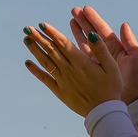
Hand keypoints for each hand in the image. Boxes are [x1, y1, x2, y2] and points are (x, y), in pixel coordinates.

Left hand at [22, 12, 137, 116]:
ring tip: (26, 39)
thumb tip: (92, 33)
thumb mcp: (111, 67)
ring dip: (35, 50)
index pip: (63, 43)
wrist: (103, 112)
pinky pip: (45, 78)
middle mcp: (69, 70)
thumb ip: (100, 49)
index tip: (42, 24)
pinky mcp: (59, 91)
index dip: (52, 33)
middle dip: (39, 38)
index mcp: (81, 62)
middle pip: (51, 50)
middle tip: (27, 28)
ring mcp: (62, 80)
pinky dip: (35, 70)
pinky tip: (27, 63)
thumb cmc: (111, 88)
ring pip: (45, 62)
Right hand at [68, 6, 137, 102]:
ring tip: (70, 20)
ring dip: (77, 31)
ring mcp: (97, 61)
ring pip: (84, 42)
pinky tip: (65, 42)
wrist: (132, 99)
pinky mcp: (91, 70)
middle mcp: (104, 52)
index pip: (102, 29)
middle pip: (91, 33)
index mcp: (116, 47)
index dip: (93, 18)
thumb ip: (130, 41)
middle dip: (82, 21)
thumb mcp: (136, 58)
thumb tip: (123, 24)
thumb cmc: (136, 79)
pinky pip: (80, 57)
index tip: (85, 8)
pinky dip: (73, 49)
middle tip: (73, 10)